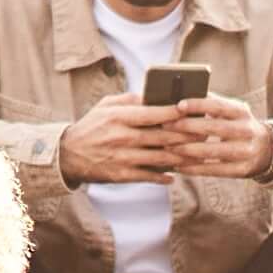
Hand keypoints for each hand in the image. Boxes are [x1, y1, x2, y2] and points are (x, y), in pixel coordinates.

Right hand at [60, 98, 184, 185]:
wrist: (68, 155)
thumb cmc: (92, 126)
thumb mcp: (106, 106)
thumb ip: (131, 99)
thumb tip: (155, 95)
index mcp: (119, 117)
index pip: (154, 113)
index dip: (176, 113)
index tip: (192, 111)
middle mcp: (122, 137)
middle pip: (162, 137)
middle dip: (186, 136)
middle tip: (204, 134)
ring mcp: (122, 158)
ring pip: (160, 158)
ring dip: (180, 157)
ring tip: (195, 155)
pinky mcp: (121, 175)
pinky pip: (148, 177)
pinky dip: (163, 177)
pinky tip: (174, 175)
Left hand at [158, 98, 272, 183]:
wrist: (266, 150)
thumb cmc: (237, 126)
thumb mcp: (231, 112)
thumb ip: (211, 105)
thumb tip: (181, 97)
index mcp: (241, 112)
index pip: (219, 105)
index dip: (198, 105)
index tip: (178, 105)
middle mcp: (246, 131)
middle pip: (214, 128)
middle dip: (187, 127)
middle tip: (165, 126)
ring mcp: (245, 152)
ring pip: (212, 151)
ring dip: (187, 150)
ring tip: (168, 147)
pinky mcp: (241, 170)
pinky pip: (214, 170)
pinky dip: (194, 168)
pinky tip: (178, 165)